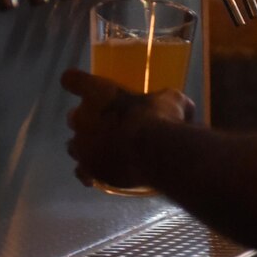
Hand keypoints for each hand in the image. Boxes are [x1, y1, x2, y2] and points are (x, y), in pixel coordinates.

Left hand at [61, 69, 194, 188]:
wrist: (155, 152)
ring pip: (73, 145)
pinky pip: (80, 171)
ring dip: (85, 147)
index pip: (71, 79)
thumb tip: (185, 108)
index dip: (75, 82)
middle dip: (86, 121)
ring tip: (103, 152)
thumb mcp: (171, 100)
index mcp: (96, 92)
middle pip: (73, 117)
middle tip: (107, 126)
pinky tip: (95, 177)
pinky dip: (87, 173)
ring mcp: (82, 144)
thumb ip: (169, 100)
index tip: (80, 85)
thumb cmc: (161, 118)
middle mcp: (82, 116)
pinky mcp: (89, 168)